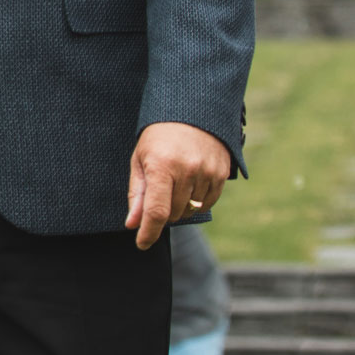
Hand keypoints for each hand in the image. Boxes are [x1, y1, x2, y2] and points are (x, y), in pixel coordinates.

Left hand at [125, 122, 230, 249]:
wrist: (192, 110)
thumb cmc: (159, 136)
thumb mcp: (141, 159)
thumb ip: (138, 194)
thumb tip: (133, 224)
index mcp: (161, 165)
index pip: (156, 211)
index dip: (148, 232)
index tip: (142, 244)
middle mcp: (187, 170)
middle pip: (173, 213)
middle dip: (163, 213)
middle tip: (159, 193)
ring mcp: (207, 172)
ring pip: (191, 210)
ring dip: (180, 207)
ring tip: (174, 183)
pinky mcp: (221, 174)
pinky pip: (208, 203)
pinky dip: (197, 202)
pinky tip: (190, 185)